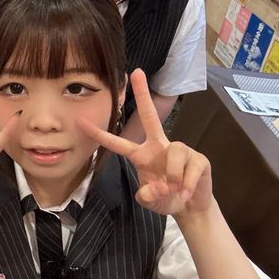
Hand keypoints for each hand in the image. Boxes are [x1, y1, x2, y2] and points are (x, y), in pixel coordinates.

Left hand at [76, 69, 212, 216]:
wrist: (191, 206)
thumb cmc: (166, 198)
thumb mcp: (150, 201)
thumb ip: (147, 196)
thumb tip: (158, 186)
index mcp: (141, 155)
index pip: (117, 144)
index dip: (99, 134)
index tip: (80, 121)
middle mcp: (158, 146)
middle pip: (149, 116)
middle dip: (143, 94)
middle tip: (136, 72)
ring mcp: (179, 150)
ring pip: (174, 152)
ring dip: (173, 176)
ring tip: (175, 189)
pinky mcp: (198, 158)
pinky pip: (190, 167)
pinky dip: (187, 184)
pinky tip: (185, 191)